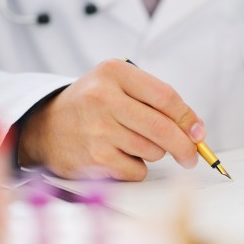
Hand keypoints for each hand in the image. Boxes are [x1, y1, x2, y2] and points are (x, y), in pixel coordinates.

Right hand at [19, 59, 204, 180]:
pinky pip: (137, 170)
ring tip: (134, 143)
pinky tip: (120, 156)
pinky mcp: (94, 158)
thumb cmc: (93, 106)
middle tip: (191, 156)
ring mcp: (97, 129)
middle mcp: (103, 98)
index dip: (188, 118)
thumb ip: (157, 102)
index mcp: (114, 73)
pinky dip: (137, 168)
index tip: (198, 132)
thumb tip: (196, 131)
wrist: (46, 127)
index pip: (166, 96)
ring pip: (153, 150)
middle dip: (185, 146)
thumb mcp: (119, 86)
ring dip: (154, 153)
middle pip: (163, 128)